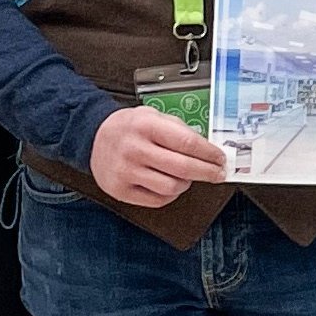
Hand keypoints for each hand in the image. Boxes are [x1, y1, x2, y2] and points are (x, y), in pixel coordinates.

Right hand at [90, 108, 228, 207]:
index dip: (209, 153)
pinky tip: (168, 184)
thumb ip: (179, 130)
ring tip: (185, 176)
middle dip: (207, 172)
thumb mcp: (153, 115)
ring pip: (172, 187)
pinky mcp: (121, 190)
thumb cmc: (129, 127)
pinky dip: (170, 194)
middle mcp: (135, 149)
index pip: (187, 143)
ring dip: (186, 183)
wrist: (94, 137)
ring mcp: (127, 172)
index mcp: (146, 125)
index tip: (220, 159)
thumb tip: (207, 149)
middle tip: (217, 173)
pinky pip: (157, 200)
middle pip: (183, 167)